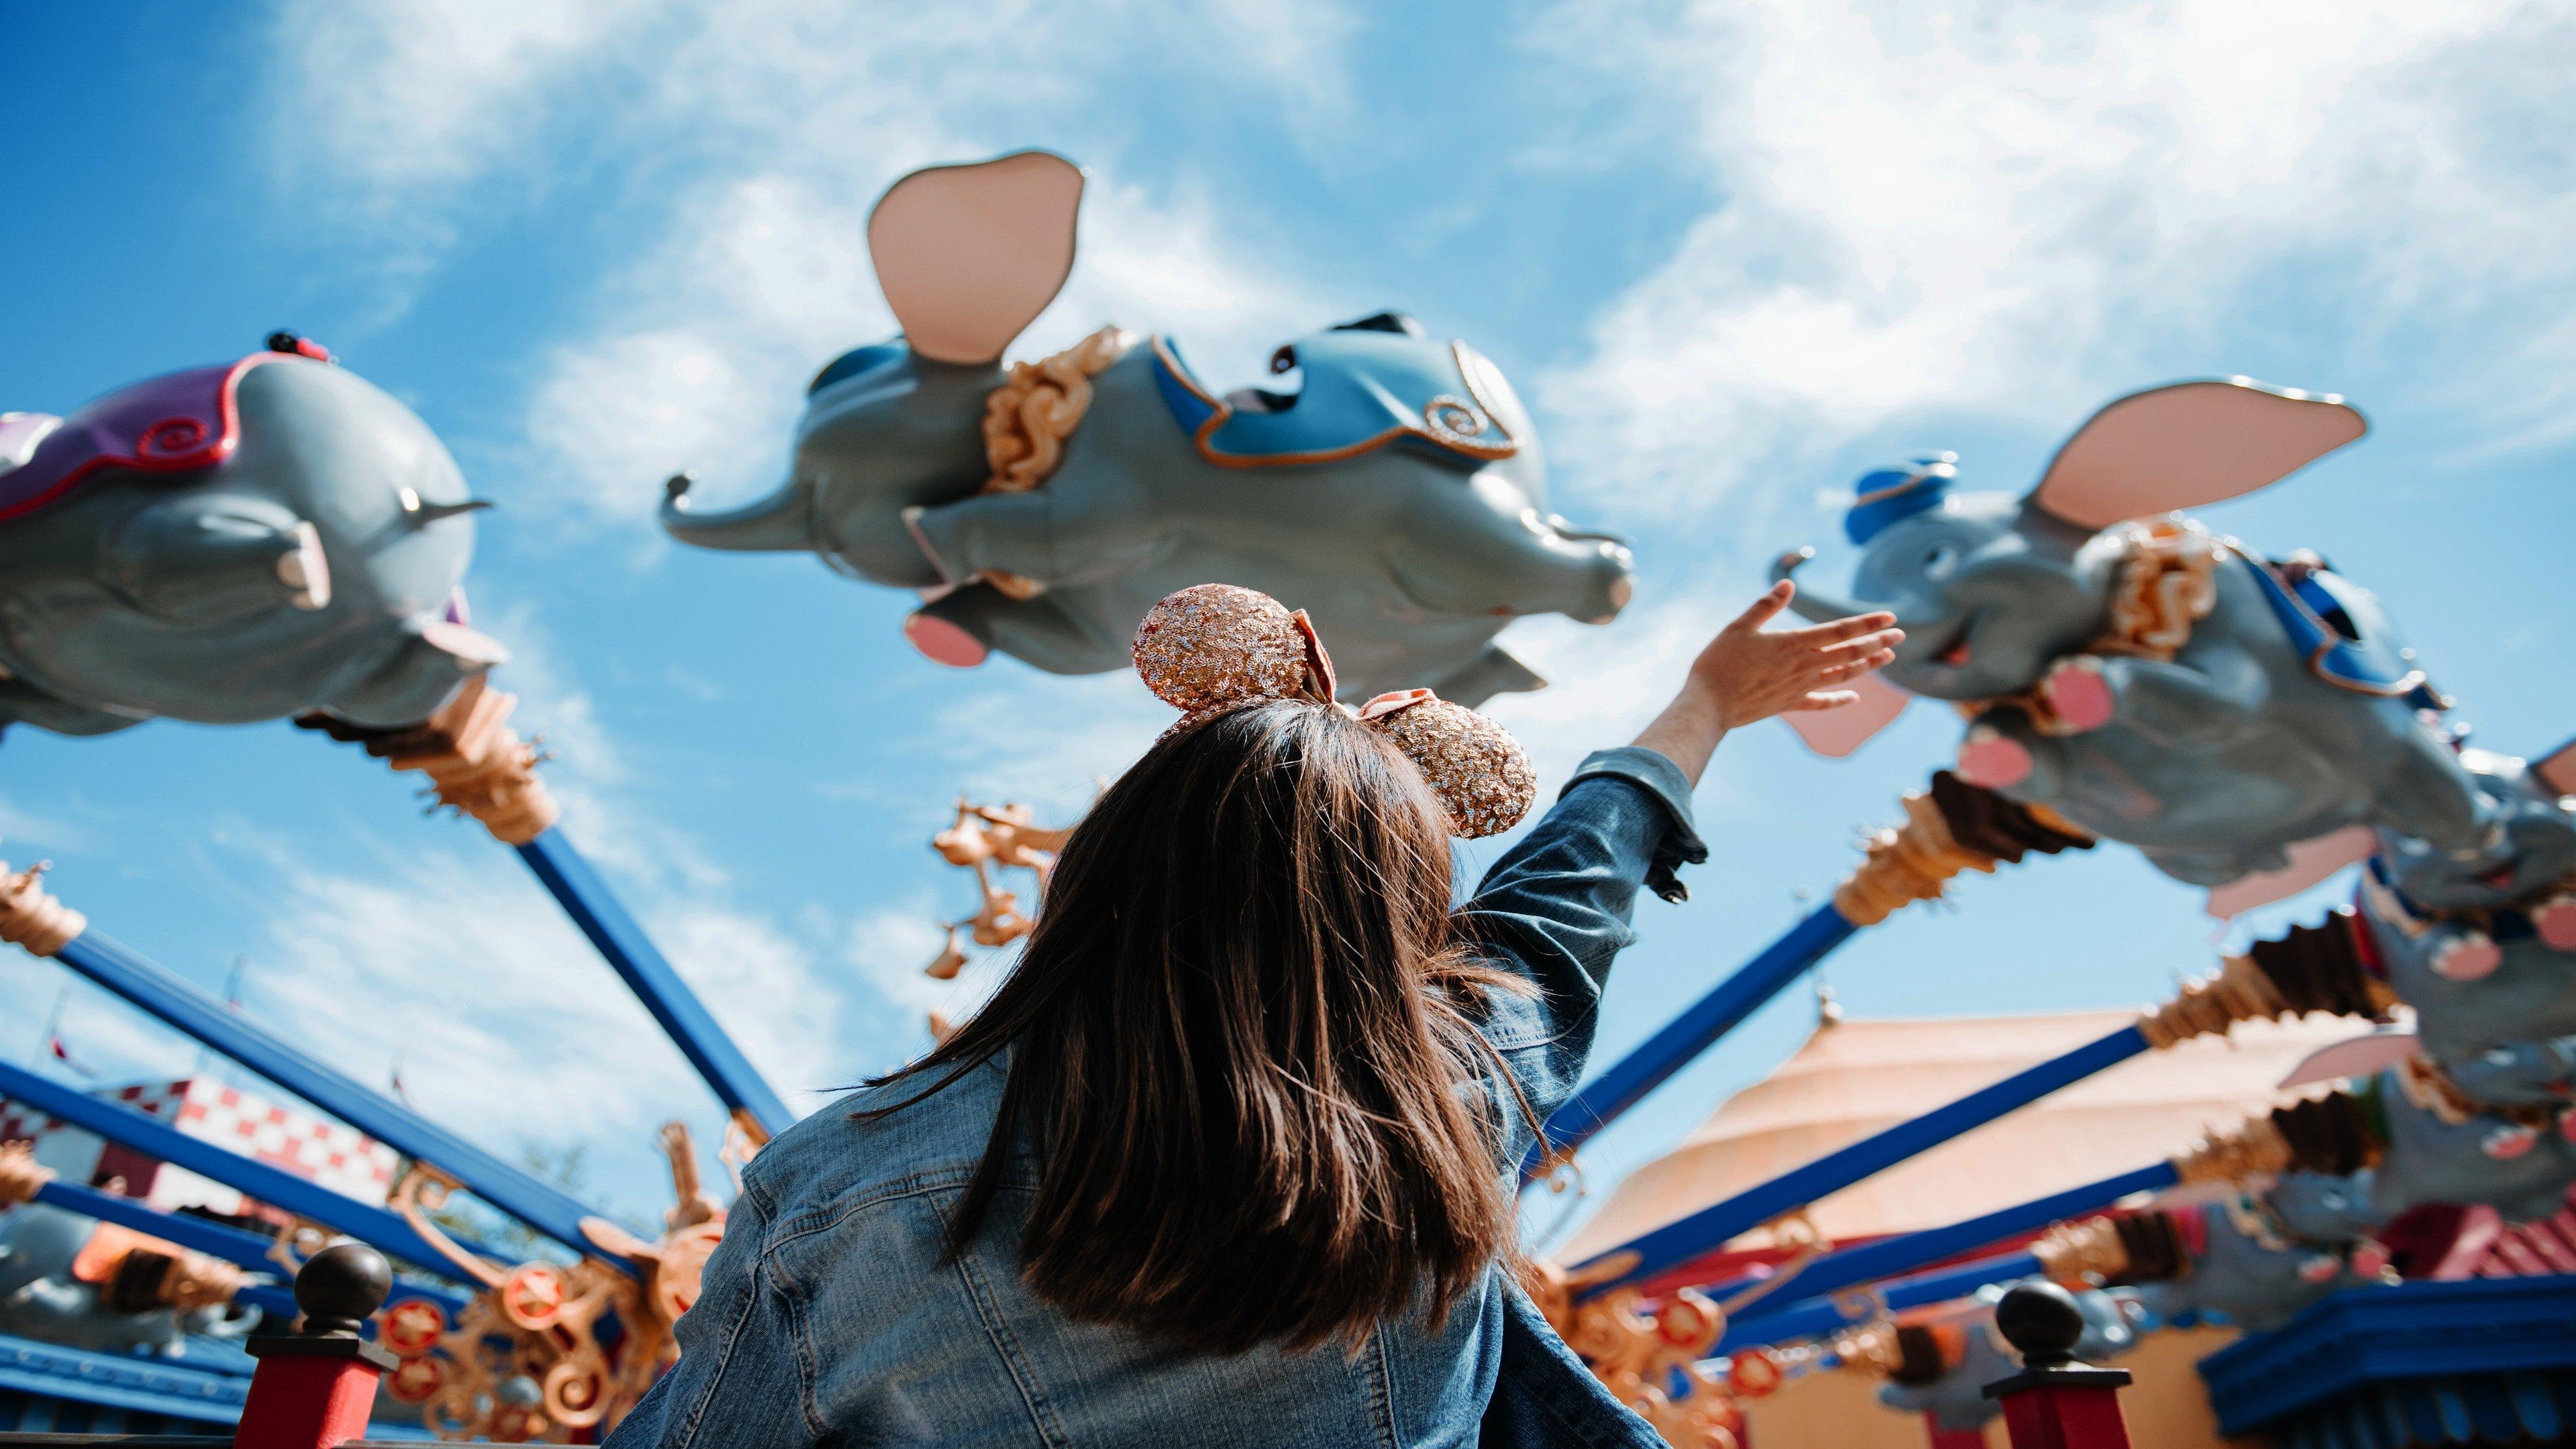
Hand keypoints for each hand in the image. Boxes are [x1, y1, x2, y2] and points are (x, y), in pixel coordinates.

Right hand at [1632, 581, 1899, 784]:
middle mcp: (1804, 666)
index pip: (1841, 631)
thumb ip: (1766, 605)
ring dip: (1868, 666)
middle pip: (1850, 653)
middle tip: (1900, 635)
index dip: (1867, 623)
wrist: (1709, 705)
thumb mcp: (1739, 626)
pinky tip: (1854, 697)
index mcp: (1794, 643)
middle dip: (1878, 642)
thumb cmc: (1720, 662)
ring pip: (1843, 675)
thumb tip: (1788, 584)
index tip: (1890, 617)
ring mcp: (1800, 687)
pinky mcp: (1790, 704)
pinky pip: (1821, 702)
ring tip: (1887, 657)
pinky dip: (1839, 699)